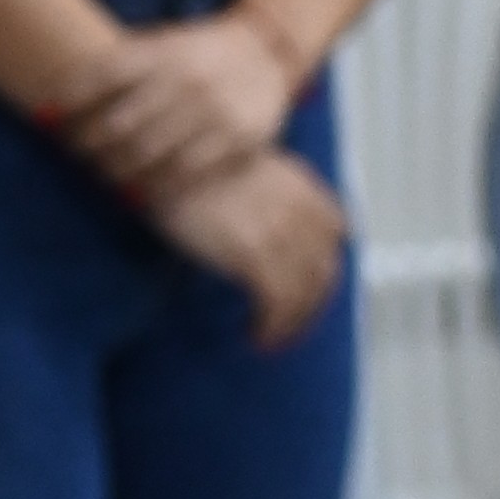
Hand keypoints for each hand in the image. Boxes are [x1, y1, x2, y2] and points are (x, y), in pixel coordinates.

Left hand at [50, 6, 302, 206]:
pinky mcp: (238, 138)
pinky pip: (187, 173)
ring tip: (103, 177)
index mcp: (162, 50)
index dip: (69, 99)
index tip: (45, 119)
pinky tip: (139, 196)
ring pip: (149, 153)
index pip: (103, 74)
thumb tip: (53, 98)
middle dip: (88, 144)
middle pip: (120, 122)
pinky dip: (157, 189)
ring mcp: (213, 109)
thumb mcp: (160, 44)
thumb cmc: (195, 55)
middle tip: (75, 155)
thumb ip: (116, 67)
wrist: (265, 54)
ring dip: (116, 171)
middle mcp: (186, 78)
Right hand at [140, 146, 348, 351]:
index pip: (335, 230)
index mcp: (299, 185)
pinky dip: (272, 325)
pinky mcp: (253, 255)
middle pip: (323, 269)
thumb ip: (267, 191)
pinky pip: (277, 302)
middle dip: (311, 304)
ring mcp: (277, 233)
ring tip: (271, 338)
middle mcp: (297, 210)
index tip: (309, 281)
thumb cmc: (189, 166)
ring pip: (303, 292)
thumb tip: (263, 223)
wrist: (165, 160)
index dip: (325, 260)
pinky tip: (256, 333)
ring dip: (291, 323)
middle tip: (290, 324)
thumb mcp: (243, 166)